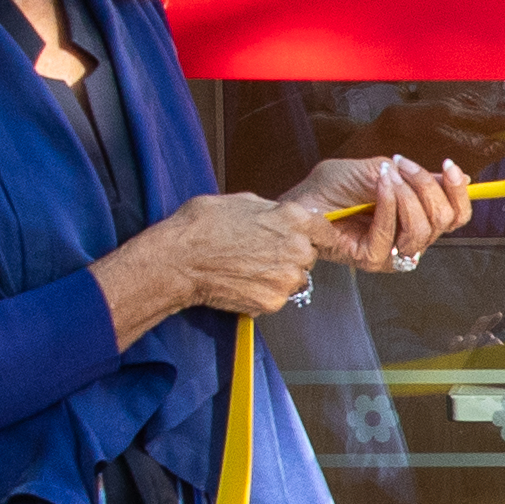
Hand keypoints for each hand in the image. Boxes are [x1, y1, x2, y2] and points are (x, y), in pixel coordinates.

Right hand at [108, 192, 325, 328]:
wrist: (179, 261)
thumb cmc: (202, 226)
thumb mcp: (241, 201)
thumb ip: (271, 211)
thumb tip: (280, 216)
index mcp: (293, 219)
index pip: (325, 230)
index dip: (314, 234)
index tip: (306, 238)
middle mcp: (297, 249)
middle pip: (309, 256)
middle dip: (292, 254)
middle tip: (262, 252)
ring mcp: (286, 279)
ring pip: (295, 279)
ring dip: (279, 275)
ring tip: (248, 267)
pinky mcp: (273, 302)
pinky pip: (277, 297)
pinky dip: (263, 292)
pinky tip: (241, 282)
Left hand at [286, 152, 477, 271]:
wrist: (300, 201)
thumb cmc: (332, 187)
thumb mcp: (377, 169)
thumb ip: (412, 176)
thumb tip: (452, 175)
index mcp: (416, 219)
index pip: (456, 215)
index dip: (459, 191)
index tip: (449, 166)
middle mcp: (409, 239)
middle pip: (445, 220)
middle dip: (428, 186)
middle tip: (402, 166)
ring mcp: (393, 252)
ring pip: (423, 229)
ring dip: (407, 194)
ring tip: (386, 175)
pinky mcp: (373, 259)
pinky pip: (393, 233)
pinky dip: (388, 204)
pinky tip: (378, 186)